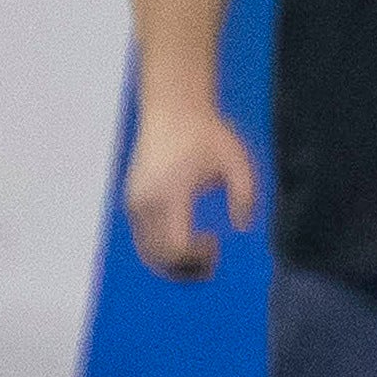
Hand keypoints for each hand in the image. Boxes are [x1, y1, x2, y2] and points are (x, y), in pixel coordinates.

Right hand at [122, 97, 258, 281]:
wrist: (172, 108)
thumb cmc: (207, 133)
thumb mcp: (237, 160)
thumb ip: (244, 195)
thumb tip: (242, 227)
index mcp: (171, 193)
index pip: (176, 246)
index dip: (197, 257)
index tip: (215, 242)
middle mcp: (146, 202)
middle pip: (159, 257)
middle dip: (185, 269)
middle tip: (211, 264)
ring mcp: (135, 202)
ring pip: (147, 252)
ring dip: (172, 264)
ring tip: (201, 259)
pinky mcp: (132, 201)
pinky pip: (143, 239)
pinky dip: (162, 251)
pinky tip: (185, 243)